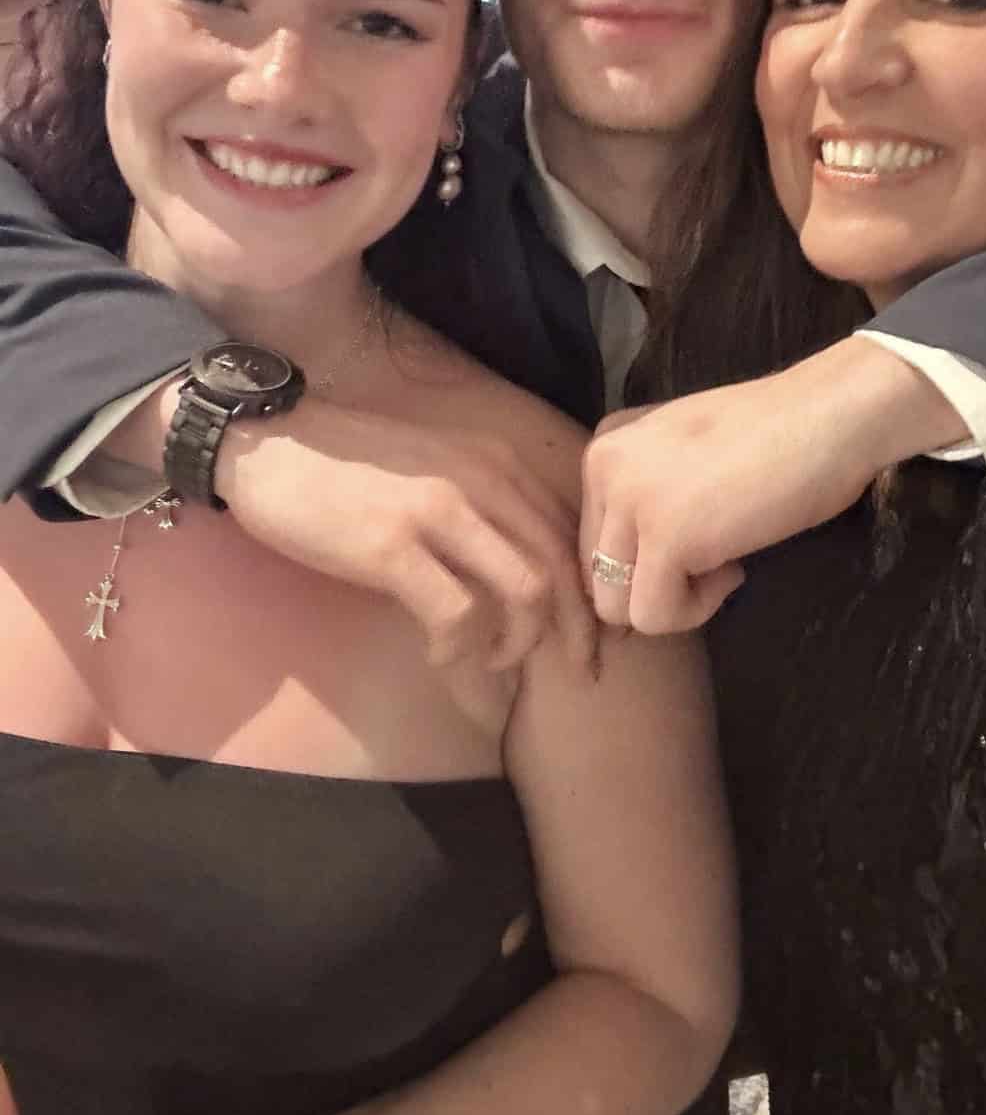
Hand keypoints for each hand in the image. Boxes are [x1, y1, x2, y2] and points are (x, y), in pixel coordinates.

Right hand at [215, 397, 596, 669]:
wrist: (267, 444)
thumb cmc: (348, 465)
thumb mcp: (436, 471)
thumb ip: (482, 510)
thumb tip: (520, 575)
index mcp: (496, 462)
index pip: (568, 531)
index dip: (588, 589)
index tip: (589, 632)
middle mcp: (482, 479)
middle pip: (561, 565)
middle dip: (577, 629)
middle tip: (576, 670)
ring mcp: (439, 511)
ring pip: (526, 589)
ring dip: (520, 641)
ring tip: (495, 660)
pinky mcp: (393, 546)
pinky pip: (457, 613)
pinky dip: (461, 648)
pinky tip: (441, 656)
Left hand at [580, 335, 966, 632]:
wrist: (832, 416)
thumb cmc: (778, 435)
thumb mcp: (683, 454)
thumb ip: (645, 496)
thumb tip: (624, 577)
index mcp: (606, 447)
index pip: (594, 543)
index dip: (647, 558)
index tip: (704, 531)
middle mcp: (604, 467)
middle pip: (599, 577)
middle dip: (656, 583)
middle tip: (717, 554)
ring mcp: (630, 500)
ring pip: (616, 606)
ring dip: (673, 601)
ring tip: (724, 562)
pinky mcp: (664, 536)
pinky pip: (652, 616)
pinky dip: (696, 610)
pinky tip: (735, 566)